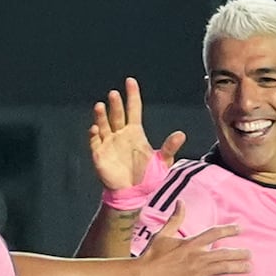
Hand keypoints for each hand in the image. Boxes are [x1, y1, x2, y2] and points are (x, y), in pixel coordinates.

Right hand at [90, 77, 186, 191]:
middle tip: (114, 94)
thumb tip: (181, 134)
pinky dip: (94, 135)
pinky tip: (95, 128)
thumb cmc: (147, 177)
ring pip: (103, 125)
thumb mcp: (162, 163)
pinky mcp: (99, 155)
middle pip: (117, 115)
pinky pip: (95, 142)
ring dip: (101, 115)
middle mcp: (120, 134)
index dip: (132, 95)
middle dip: (116, 104)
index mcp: (135, 133)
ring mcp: (108, 143)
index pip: (133, 109)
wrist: (133, 194)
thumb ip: (170, 148)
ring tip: (100, 106)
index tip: (130, 81)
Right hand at [135, 203, 250, 275]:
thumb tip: (181, 201)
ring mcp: (197, 273)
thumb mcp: (162, 235)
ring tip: (249, 268)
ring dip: (238, 268)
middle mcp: (198, 257)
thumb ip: (175, 219)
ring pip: (224, 269)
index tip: (240, 229)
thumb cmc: (150, 256)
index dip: (228, 230)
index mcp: (191, 244)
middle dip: (239, 253)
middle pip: (224, 253)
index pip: (214, 233)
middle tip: (250, 254)